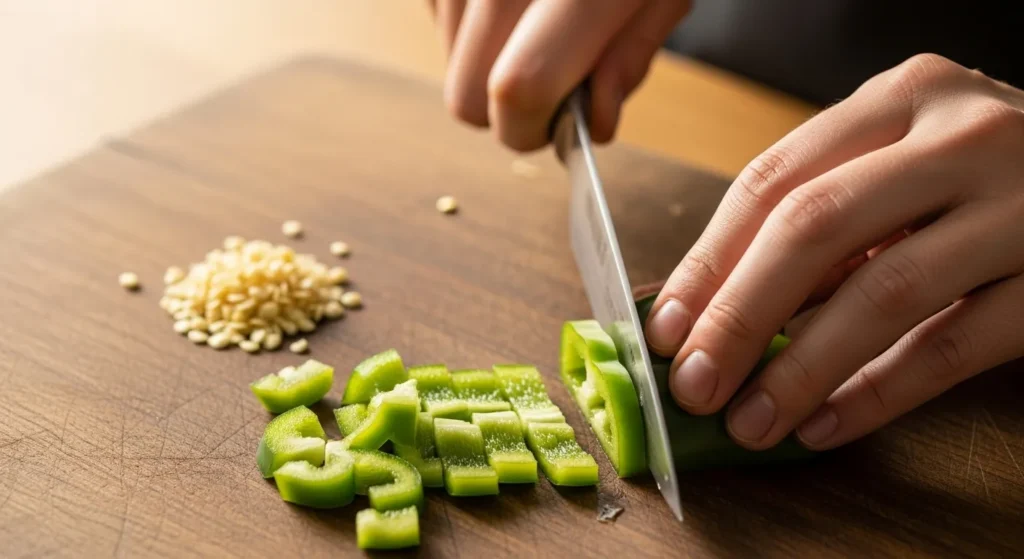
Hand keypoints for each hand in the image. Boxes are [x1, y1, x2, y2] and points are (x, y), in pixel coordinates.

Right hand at [427, 0, 689, 150]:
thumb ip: (630, 56)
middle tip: (546, 81)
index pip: (519, 86)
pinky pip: (436, 15)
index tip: (549, 130)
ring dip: (487, 60)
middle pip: (465, 94)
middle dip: (503, 110)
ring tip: (535, 14)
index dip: (529, 129)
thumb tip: (594, 124)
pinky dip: (469, 21)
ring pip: (449, 59)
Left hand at [645, 54, 1023, 450]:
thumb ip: (824, 220)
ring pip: (884, 292)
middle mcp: (960, 136)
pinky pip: (954, 346)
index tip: (666, 327)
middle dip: (739, 315)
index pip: (773, 181)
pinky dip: (879, 393)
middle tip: (695, 385)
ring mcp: (1019, 203)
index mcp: (900, 99)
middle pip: (814, 228)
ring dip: (801, 369)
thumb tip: (713, 308)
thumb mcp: (902, 168)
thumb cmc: (983, 179)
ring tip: (751, 421)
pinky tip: (827, 424)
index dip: (708, 261)